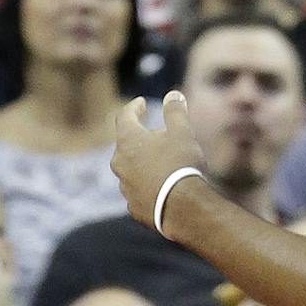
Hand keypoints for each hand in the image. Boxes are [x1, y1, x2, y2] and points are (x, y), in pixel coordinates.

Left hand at [111, 93, 205, 234]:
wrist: (184, 210)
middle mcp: (121, 163)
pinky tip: (160, 187)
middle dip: (141, 138)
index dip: (134, 108)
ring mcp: (126, 188)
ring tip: (161, 163)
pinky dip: (146, 186)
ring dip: (142, 163)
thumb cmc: (181, 165)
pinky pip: (138, 191)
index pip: (124, 116)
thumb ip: (175, 111)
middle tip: (157, 135)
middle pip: (126, 144)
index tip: (142, 104)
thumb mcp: (182, 132)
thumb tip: (173, 94)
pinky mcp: (135, 208)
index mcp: (128, 141)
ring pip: (131, 169)